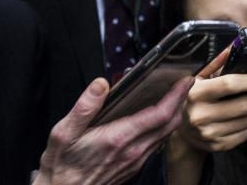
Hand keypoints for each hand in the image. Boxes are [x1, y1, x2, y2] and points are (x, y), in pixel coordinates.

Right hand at [33, 75, 191, 184]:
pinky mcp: (134, 166)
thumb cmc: (62, 165)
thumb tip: (101, 84)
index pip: (161, 113)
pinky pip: (157, 144)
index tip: (184, 80)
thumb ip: (84, 107)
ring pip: (166, 135)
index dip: (177, 95)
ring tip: (173, 97)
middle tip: (184, 84)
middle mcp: (134, 150)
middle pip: (171, 123)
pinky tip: (156, 119)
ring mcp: (136, 160)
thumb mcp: (63, 133)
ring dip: (174, 115)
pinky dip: (163, 128)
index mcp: (120, 137)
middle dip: (181, 101)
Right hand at [173, 48, 246, 153]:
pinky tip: (241, 119)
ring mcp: (208, 133)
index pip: (229, 84)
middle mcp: (200, 115)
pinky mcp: (216, 146)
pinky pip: (245, 134)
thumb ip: (216, 63)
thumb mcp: (199, 79)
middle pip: (244, 105)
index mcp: (196, 94)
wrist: (182, 133)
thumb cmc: (194, 99)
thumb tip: (233, 47)